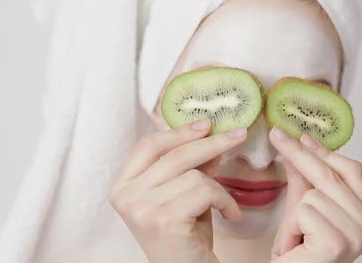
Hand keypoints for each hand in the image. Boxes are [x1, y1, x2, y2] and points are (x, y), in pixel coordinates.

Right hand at [108, 120, 246, 262]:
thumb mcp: (183, 195)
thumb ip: (191, 166)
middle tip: (239, 134)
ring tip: (226, 206)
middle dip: (212, 143)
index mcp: (123, 186)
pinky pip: (206, 191)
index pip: (148, 145)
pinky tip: (231, 216)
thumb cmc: (184, 237)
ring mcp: (142, 208)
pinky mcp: (165, 220)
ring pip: (194, 175)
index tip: (206, 124)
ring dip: (219, 188)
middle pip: (175, 155)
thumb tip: (211, 135)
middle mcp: (126, 196)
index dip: (179, 132)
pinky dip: (226, 201)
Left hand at [269, 127, 361, 262]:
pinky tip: (296, 244)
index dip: (326, 152)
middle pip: (332, 176)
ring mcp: (358, 235)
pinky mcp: (337, 242)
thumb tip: (299, 148)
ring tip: (297, 237)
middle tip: (277, 135)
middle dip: (300, 155)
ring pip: (314, 193)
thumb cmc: (302, 257)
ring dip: (295, 214)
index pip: (354, 171)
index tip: (302, 137)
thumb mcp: (305, 212)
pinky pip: (305, 210)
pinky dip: (292, 225)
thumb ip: (305, 181)